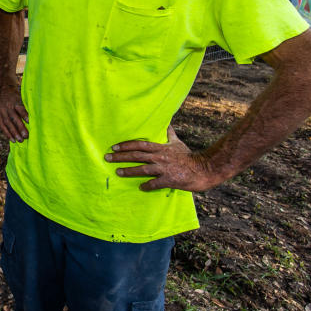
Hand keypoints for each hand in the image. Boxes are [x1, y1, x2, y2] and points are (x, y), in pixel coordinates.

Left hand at [0, 81, 28, 141]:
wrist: (3, 82)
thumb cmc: (3, 96)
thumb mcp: (0, 106)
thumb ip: (5, 115)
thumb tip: (13, 127)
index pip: (2, 126)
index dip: (8, 134)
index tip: (13, 141)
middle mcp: (2, 110)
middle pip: (9, 124)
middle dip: (15, 133)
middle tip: (22, 140)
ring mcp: (8, 105)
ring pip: (14, 118)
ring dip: (20, 127)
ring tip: (26, 135)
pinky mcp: (15, 100)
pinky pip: (20, 109)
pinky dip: (24, 115)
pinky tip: (29, 121)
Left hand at [106, 126, 220, 191]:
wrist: (203, 169)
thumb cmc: (188, 156)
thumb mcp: (177, 143)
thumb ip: (169, 134)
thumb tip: (166, 123)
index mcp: (160, 148)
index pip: (139, 144)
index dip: (125, 145)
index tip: (114, 147)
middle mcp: (159, 157)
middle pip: (136, 156)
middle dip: (120, 157)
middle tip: (107, 158)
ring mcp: (164, 169)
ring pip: (142, 169)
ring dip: (129, 171)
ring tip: (117, 172)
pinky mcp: (169, 180)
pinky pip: (155, 183)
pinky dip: (147, 186)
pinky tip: (140, 187)